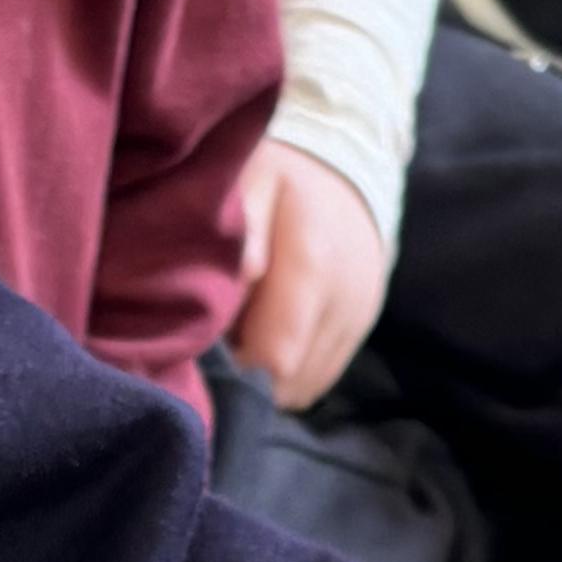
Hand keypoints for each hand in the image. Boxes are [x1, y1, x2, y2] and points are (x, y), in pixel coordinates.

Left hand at [228, 144, 394, 413]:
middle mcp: (343, 302)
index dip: (231, 368)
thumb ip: (247, 226)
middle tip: (214, 340)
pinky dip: (286, 373)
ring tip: (240, 333)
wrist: (346, 173)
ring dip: (264, 376)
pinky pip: (317, 380)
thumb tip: (245, 273)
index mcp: (311, 266)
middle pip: (285, 381)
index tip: (203, 349)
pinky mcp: (358, 331)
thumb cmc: (282, 179)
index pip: (274, 358)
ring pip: (301, 387)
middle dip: (243, 374)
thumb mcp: (255, 180)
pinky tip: (265, 336)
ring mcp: (356, 321)